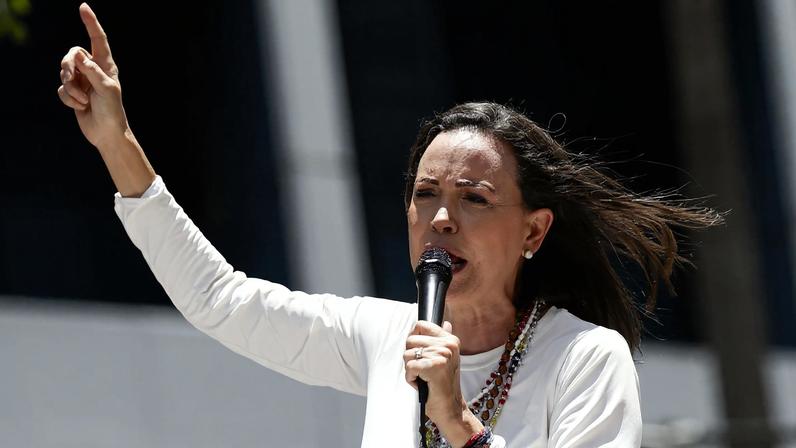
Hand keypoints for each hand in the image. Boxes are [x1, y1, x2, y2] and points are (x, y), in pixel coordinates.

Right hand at [57, 3, 127, 149]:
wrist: (106, 133)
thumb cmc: (112, 111)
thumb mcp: (106, 89)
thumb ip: (93, 71)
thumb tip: (78, 56)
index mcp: (105, 65)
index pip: (98, 40)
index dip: (90, 23)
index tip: (83, 7)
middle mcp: (92, 70)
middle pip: (71, 55)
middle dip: (67, 68)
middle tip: (71, 80)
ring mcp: (82, 81)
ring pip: (63, 73)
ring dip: (70, 88)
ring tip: (83, 100)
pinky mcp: (73, 93)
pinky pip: (61, 89)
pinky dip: (68, 99)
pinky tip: (79, 107)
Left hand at [404, 321, 482, 445]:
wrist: (450, 408)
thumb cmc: (443, 384)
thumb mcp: (445, 358)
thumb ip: (442, 339)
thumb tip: (446, 323)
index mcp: (450, 340)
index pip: (420, 325)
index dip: (413, 340)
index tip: (419, 353)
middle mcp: (448, 344)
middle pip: (410, 340)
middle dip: (410, 358)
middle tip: (423, 371)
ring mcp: (442, 354)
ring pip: (407, 354)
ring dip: (410, 370)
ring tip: (424, 378)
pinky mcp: (435, 367)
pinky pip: (409, 367)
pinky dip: (410, 378)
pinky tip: (422, 384)